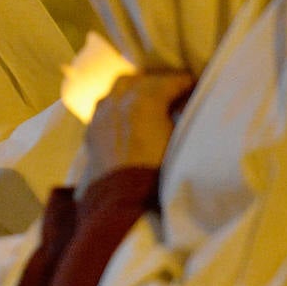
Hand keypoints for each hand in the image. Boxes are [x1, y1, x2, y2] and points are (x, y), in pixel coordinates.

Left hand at [82, 71, 195, 186]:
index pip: (168, 82)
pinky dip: (117, 107)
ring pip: (116, 91)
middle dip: (157, 82)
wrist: (122, 204)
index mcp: (143, 101)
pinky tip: (126, 118)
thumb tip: (183, 105)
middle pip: (138, 81)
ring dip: (134, 92)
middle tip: (173, 91)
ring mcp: (100, 116)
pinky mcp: (90, 133)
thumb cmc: (158, 173)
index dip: (185, 83)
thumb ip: (180, 117)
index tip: (196, 85)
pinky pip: (104, 109)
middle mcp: (117, 102)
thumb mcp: (178, 141)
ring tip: (150, 102)